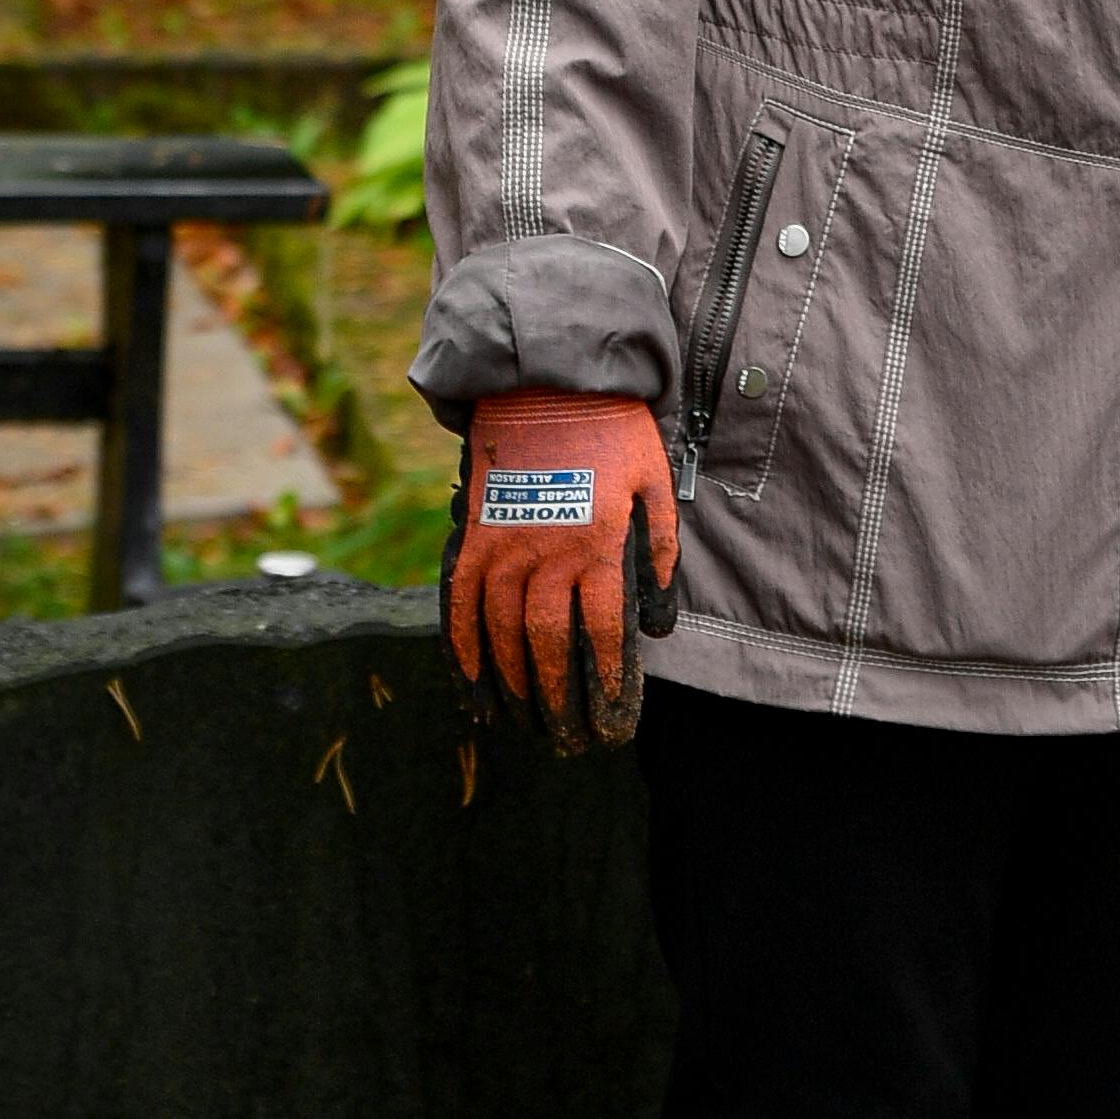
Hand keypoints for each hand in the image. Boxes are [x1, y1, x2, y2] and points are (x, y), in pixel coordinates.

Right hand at [442, 390, 680, 754]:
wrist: (549, 381)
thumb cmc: (614, 431)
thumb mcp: (655, 482)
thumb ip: (658, 549)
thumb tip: (659, 619)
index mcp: (600, 544)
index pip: (603, 632)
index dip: (608, 682)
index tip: (614, 718)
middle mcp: (548, 553)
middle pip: (548, 644)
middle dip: (559, 699)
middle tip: (571, 738)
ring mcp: (503, 546)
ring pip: (503, 635)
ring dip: (514, 687)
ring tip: (528, 724)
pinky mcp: (473, 537)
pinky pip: (461, 605)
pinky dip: (464, 649)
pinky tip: (474, 687)